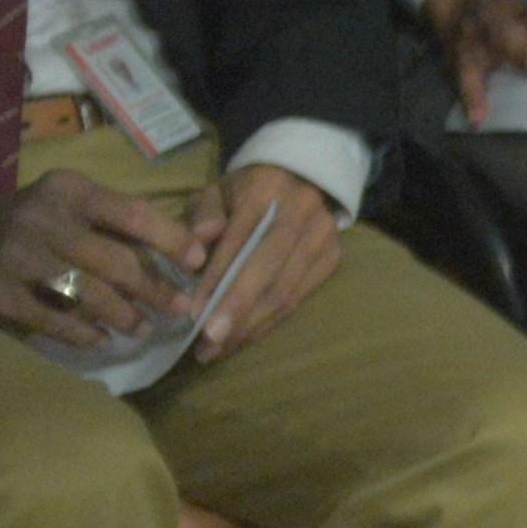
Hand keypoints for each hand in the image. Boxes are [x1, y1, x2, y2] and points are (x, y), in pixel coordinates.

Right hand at [0, 171, 202, 343]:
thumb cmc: (27, 220)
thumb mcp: (66, 201)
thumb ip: (115, 216)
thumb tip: (186, 241)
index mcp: (70, 191)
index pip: (134, 214)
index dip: (171, 240)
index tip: (199, 262)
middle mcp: (44, 220)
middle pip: (116, 261)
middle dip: (156, 290)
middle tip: (182, 309)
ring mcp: (18, 258)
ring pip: (88, 294)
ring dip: (123, 316)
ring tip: (143, 328)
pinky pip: (52, 319)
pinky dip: (82, 333)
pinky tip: (101, 340)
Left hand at [177, 167, 345, 364]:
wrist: (300, 177)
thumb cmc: (246, 192)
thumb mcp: (215, 193)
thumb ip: (202, 215)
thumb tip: (198, 245)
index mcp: (267, 191)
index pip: (240, 240)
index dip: (217, 278)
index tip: (193, 313)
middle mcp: (303, 212)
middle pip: (270, 269)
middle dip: (238, 309)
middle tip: (209, 343)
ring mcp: (323, 236)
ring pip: (286, 289)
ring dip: (250, 325)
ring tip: (216, 351)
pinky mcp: (333, 257)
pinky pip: (299, 298)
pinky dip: (268, 323)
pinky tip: (242, 339)